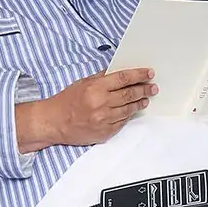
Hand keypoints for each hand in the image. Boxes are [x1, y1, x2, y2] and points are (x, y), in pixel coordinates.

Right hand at [16, 68, 157, 152]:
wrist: (54, 123)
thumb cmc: (66, 102)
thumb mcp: (82, 83)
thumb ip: (101, 78)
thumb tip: (119, 73)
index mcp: (96, 89)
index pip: (123, 79)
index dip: (139, 75)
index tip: (149, 74)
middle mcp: (101, 104)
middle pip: (129, 94)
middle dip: (144, 90)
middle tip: (153, 87)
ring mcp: (104, 120)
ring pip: (128, 110)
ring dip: (140, 103)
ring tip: (146, 98)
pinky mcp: (104, 133)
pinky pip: (122, 123)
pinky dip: (128, 115)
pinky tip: (132, 111)